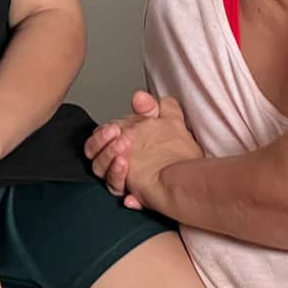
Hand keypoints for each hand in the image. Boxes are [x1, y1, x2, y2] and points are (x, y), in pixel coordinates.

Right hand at [84, 92, 201, 210]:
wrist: (192, 178)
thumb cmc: (181, 153)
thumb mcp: (169, 122)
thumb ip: (153, 107)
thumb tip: (138, 96)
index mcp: (124, 140)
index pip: (100, 136)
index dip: (102, 133)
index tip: (113, 129)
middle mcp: (120, 158)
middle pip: (95, 152)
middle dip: (102, 143)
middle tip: (116, 136)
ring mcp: (124, 175)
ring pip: (99, 168)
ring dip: (107, 158)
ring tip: (122, 152)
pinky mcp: (130, 191)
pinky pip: (114, 185)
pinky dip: (116, 175)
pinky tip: (124, 165)